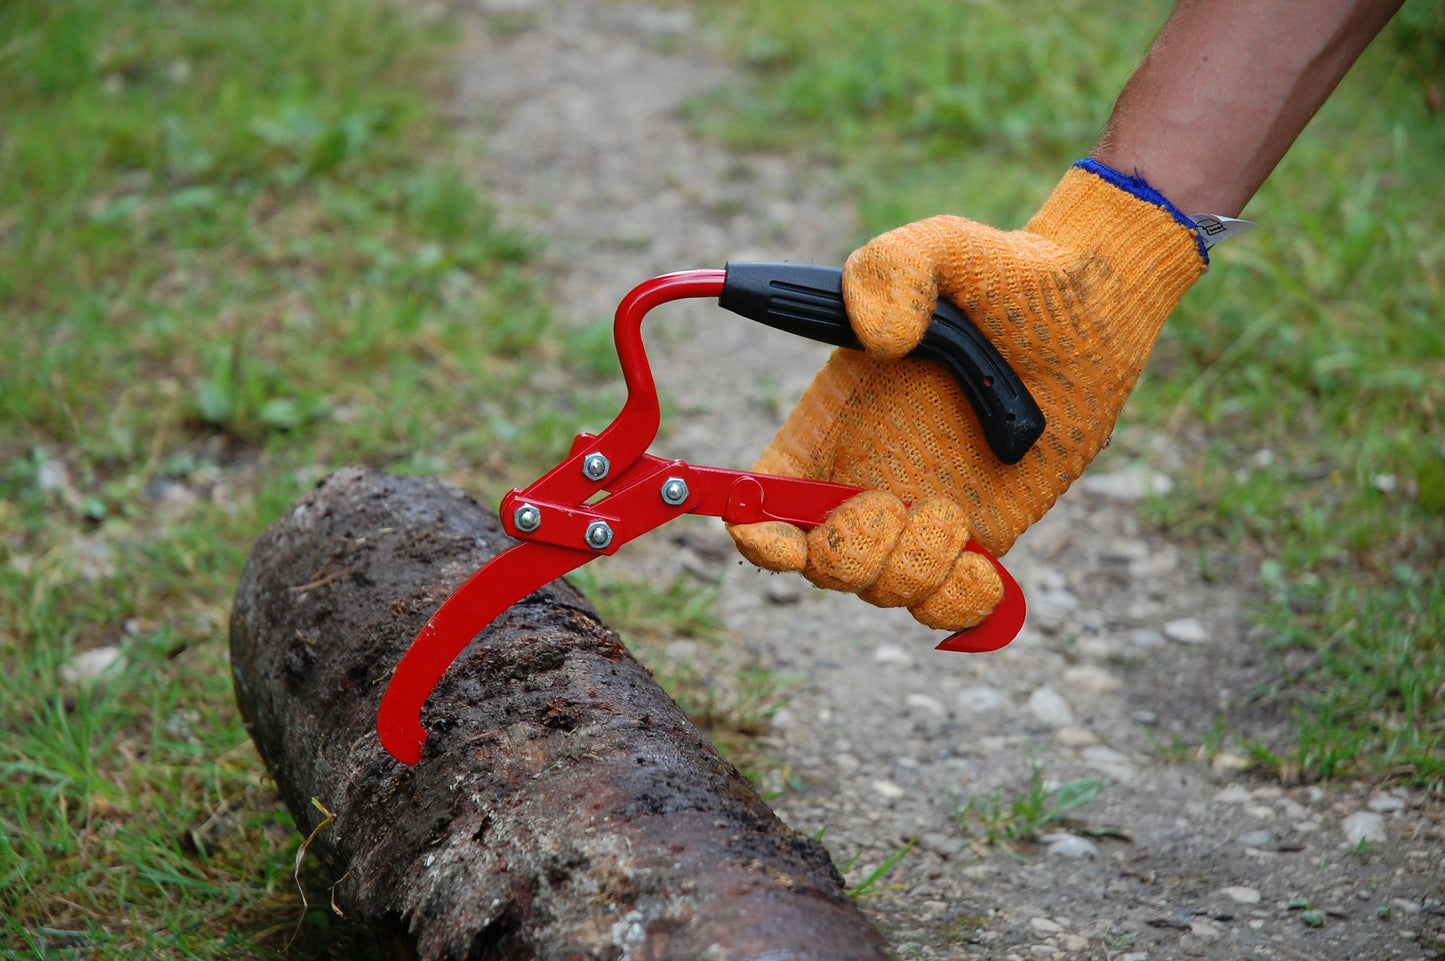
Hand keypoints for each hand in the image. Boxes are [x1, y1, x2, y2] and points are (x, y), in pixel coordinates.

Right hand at [730, 161, 1207, 630]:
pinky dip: (958, 601)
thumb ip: (892, 269)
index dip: (755, 532)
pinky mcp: (981, 539)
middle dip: (847, 554)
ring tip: (951, 510)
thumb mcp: (942, 247)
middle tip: (893, 505)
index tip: (779, 532)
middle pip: (818, 565)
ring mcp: (921, 514)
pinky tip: (982, 562)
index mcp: (829, 424)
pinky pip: (948, 607)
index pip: (760, 501)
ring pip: (883, 591)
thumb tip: (880, 338)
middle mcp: (864, 477)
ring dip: (911, 566)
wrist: (1091, 312)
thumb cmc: (1004, 276)